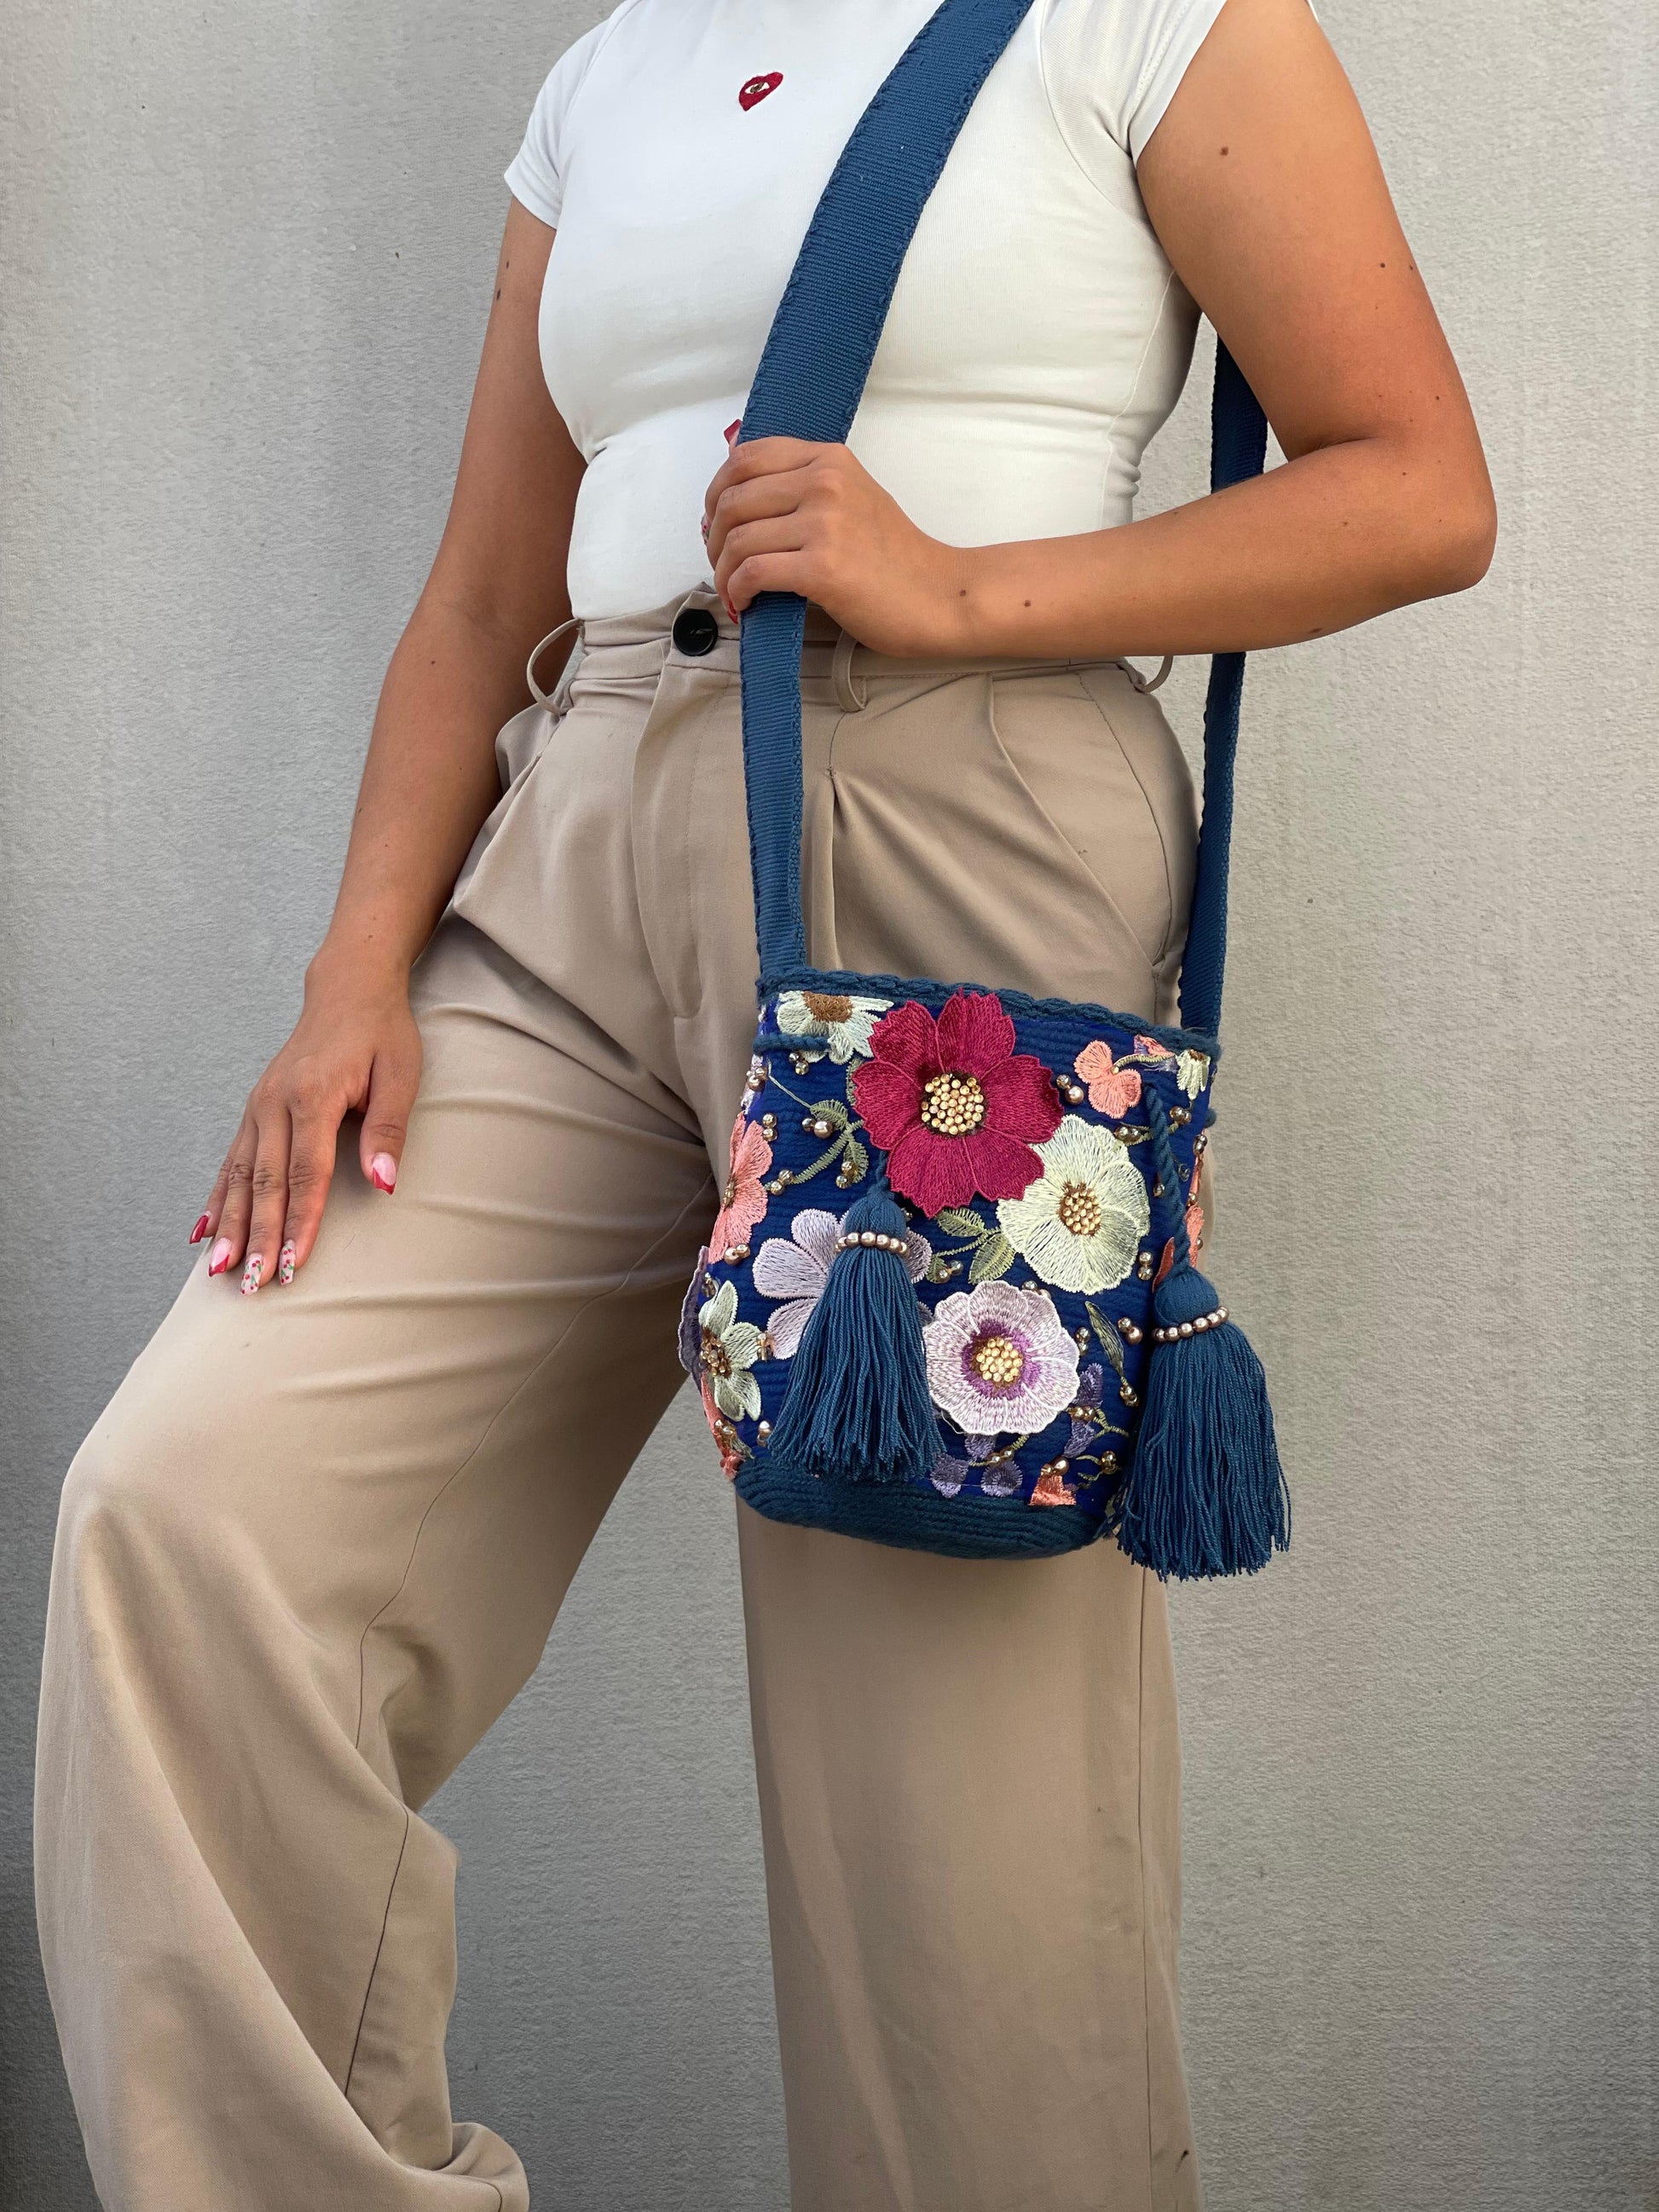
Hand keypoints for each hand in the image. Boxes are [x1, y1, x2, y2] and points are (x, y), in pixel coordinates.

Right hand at [190, 952, 422, 1293]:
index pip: (305, 1174)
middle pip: (264, 1182)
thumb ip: (388, 1130)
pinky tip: (203, 1232)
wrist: (348, 989)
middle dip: (256, 1236)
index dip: (300, 1222)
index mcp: (311, 1096)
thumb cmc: (382, 1033)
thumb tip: (385, 1182)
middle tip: (251, 1284)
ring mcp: (258, 1105)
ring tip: (219, 1270)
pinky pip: (229, 1160)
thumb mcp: (400, 1075)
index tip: (293, 1264)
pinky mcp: (254, 1109)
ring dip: (229, 1226)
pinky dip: (215, 1198)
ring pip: (237, 1175)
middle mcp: (274, 1103)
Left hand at [702, 436, 968, 655]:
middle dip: (713, 536)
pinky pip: (752, 572)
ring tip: (732, 590)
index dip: (717, 490)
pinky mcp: (821, 567)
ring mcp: (823, 523)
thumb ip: (805, 489)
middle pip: (733, 498)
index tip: (715, 519)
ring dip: (722, 570)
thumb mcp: (853, 500)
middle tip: (719, 562)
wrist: (938, 595)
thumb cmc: (896, 558)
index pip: (746, 457)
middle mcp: (824, 483)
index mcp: (830, 459)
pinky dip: (737, 591)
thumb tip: (741, 503)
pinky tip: (745, 602)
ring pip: (737, 538)